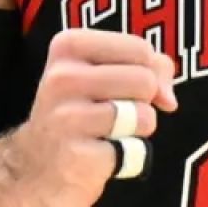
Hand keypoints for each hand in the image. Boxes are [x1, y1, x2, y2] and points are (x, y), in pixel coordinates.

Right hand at [0, 29, 178, 206]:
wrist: (39, 162)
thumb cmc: (81, 108)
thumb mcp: (105, 70)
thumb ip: (148, 65)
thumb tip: (168, 96)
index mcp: (68, 45)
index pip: (139, 47)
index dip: (149, 70)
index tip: (129, 84)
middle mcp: (62, 76)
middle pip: (145, 79)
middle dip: (143, 100)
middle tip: (115, 109)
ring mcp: (67, 115)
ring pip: (143, 113)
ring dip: (138, 126)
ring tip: (111, 128)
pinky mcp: (77, 152)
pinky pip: (131, 146)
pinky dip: (127, 151)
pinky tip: (101, 149)